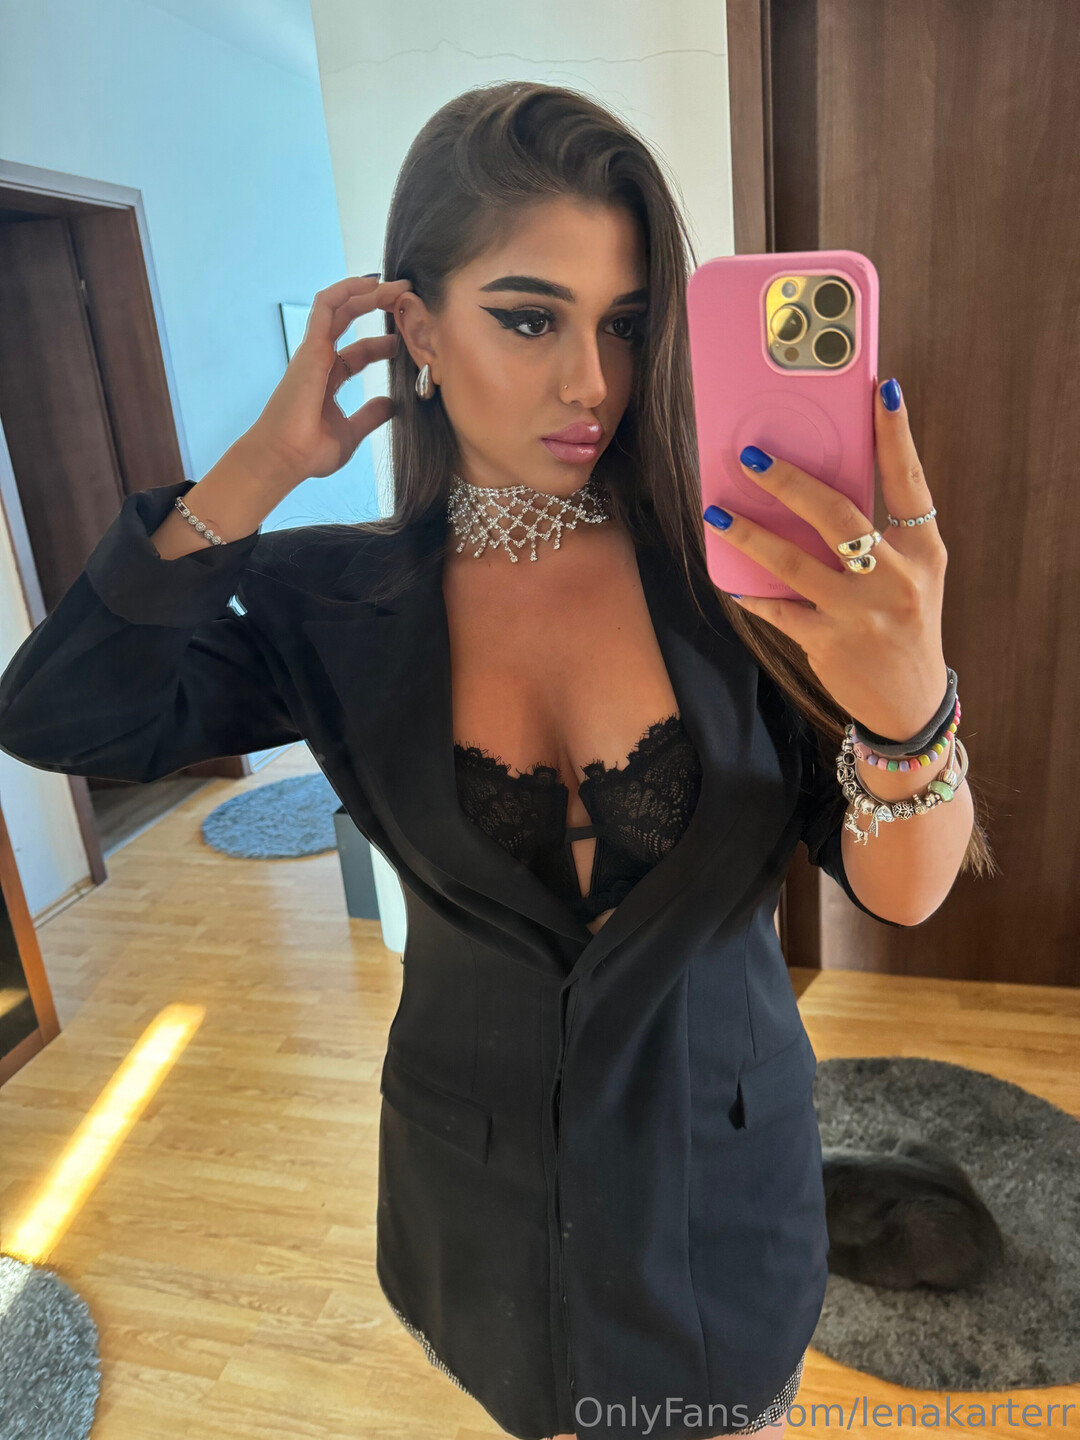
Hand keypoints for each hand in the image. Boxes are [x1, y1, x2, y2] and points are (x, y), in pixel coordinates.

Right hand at [247, 275, 413, 485]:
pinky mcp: (311, 346)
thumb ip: (370, 416)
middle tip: (408, 298)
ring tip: (397, 284)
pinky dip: (348, 290)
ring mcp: (314, 351)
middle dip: (378, 306)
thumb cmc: (310, 452)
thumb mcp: (351, 432)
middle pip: (349, 322)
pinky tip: (374, 283)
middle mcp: (319, 360)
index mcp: (327, 379)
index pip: (358, 353)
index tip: (407, 341)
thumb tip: (390, 404)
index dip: (383, 345)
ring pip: (339, 306)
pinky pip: (327, 306)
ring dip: (367, 292)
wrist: (285, 458)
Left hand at [703, 378, 949, 739]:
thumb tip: (824, 481)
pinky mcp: (829, 643)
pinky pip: (779, 610)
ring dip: (750, 535)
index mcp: (923, 550)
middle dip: (790, 482)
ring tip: (717, 513)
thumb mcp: (914, 574)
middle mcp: (895, 577)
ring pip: (796, 562)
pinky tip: (729, 577)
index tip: (879, 390)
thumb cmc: (905, 622)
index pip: (909, 481)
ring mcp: (861, 612)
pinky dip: (751, 592)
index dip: (895, 435)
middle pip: (839, 516)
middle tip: (751, 456)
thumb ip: (883, 532)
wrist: (908, 702)